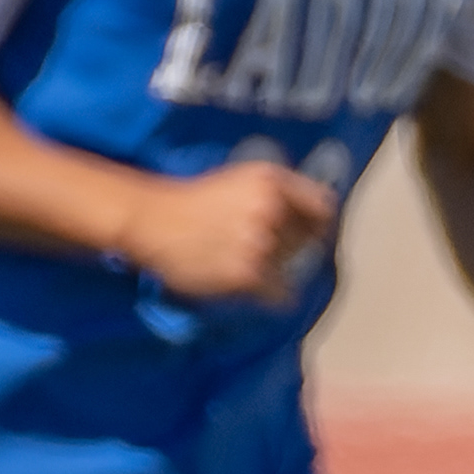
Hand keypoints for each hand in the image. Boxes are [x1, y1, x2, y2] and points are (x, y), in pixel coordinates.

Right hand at [115, 161, 338, 308]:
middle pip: (308, 239)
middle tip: (262, 250)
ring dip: (275, 270)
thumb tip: (319, 216)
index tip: (312, 234)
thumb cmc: (192, 201)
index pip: (322, 207)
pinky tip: (246, 284)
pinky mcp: (248, 273)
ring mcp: (260, 242)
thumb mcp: (239, 179)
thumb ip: (278, 192)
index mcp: (270, 181)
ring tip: (244, 263)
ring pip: (293, 267)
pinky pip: (281, 293)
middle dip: (292, 248)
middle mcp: (270, 208)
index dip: (319, 223)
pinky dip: (270, 294)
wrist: (150, 221)